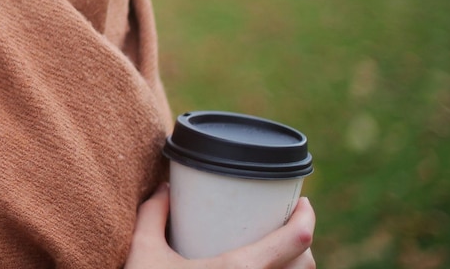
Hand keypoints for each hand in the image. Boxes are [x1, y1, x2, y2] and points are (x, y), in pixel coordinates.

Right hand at [125, 184, 315, 268]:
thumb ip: (152, 214)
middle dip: (301, 243)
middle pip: (304, 265)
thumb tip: (165, 188)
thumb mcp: (143, 252)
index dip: (306, 217)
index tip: (302, 203)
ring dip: (293, 268)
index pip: (295, 241)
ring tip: (276, 254)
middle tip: (284, 226)